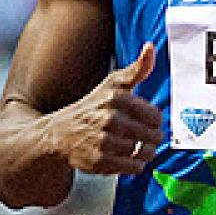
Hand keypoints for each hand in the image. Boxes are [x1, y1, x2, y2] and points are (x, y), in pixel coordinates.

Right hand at [51, 43, 163, 175]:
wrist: (59, 134)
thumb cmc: (91, 108)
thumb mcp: (112, 85)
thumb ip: (136, 69)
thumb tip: (151, 47)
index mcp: (116, 98)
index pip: (155, 116)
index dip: (154, 121)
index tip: (144, 121)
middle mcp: (110, 119)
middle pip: (153, 135)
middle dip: (151, 139)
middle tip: (140, 137)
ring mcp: (104, 141)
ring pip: (145, 152)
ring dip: (145, 153)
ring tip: (135, 149)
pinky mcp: (100, 161)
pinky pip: (133, 167)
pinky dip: (134, 165)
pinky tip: (126, 158)